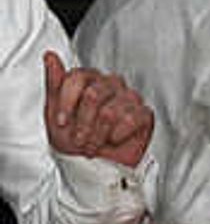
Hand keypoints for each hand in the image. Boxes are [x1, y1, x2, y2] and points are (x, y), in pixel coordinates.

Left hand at [39, 52, 153, 168]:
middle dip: (83, 122)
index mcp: (89, 80)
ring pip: (111, 110)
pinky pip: (132, 119)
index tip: (62, 121)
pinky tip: (113, 139)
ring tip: (95, 143)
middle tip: (80, 138)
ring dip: (99, 133)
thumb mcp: (54, 112)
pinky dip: (118, 134)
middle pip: (94, 94)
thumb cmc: (75, 140)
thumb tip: (50, 56)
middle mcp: (110, 84)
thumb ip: (54, 83)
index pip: (78, 76)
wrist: (95, 166)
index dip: (67, 101)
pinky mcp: (144, 114)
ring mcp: (129, 98)